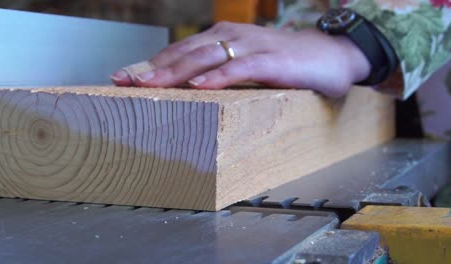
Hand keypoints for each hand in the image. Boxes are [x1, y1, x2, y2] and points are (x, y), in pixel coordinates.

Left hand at [111, 22, 370, 97]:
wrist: (329, 55)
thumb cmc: (282, 64)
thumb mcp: (243, 66)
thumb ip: (216, 76)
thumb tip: (185, 93)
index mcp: (220, 39)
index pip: (178, 51)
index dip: (149, 64)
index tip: (122, 78)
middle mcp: (230, 37)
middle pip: (184, 52)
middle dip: (151, 68)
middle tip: (124, 82)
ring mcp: (250, 46)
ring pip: (205, 57)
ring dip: (174, 72)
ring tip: (149, 86)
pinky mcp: (271, 60)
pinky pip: (240, 68)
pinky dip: (219, 77)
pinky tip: (199, 87)